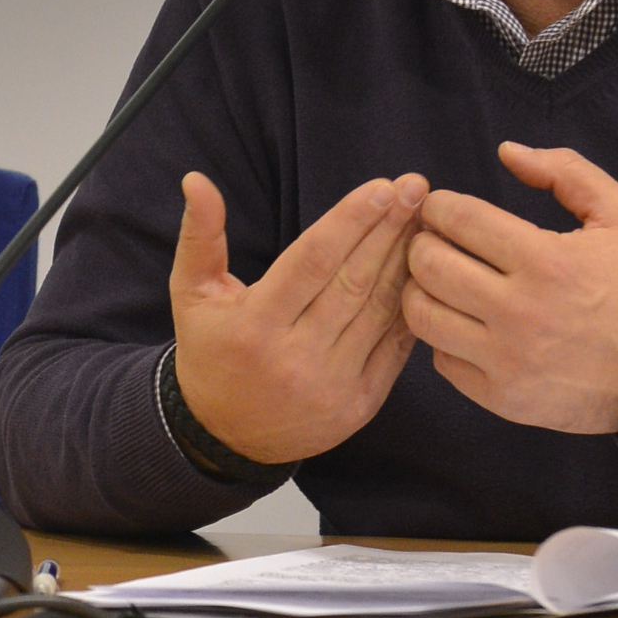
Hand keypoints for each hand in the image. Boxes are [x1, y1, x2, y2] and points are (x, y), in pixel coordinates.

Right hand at [169, 170, 427, 463]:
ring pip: (379, 312)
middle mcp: (296, 358)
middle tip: (417, 189)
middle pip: (354, 281)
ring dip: (406, 262)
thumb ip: (200, 236)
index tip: (383, 188)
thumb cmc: (210, 352)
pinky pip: (393, 348)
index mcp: (255, 326)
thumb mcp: (191, 294)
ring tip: (426, 222)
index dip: (350, 221)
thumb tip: (196, 179)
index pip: (312, 261)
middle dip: (389, 229)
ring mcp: (333, 385)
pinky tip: (426, 274)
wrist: (226, 437)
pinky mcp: (360, 405)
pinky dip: (411, 308)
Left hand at [404, 142, 617, 433]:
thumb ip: (565, 172)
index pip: (459, 219)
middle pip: (429, 265)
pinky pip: (441, 360)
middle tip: (435, 240)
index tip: (442, 208)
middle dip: (423, 243)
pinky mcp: (504, 398)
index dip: (440, 206)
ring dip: (422, 290)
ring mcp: (509, 360)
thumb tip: (506, 151)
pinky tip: (463, 323)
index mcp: (547, 261)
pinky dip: (442, 338)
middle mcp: (521, 313)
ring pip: (422, 315)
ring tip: (441, 280)